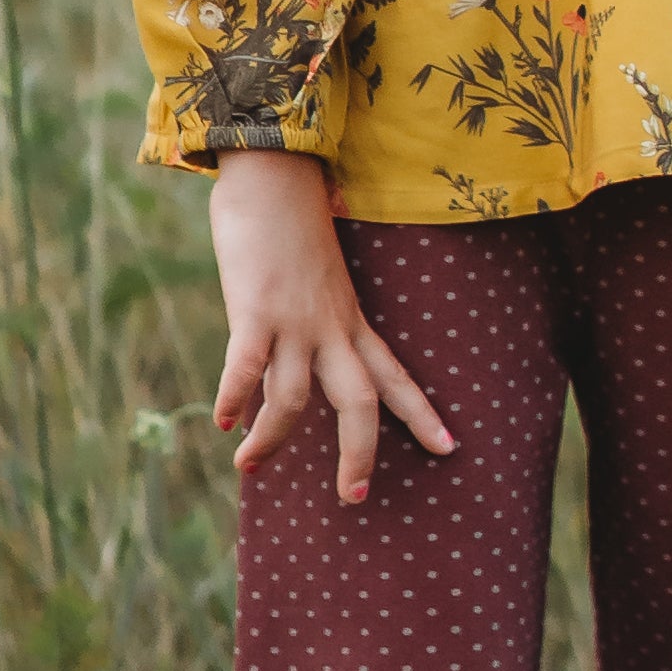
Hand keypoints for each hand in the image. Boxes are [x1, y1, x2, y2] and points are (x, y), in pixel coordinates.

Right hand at [207, 150, 455, 502]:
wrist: (276, 172)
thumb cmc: (289, 223)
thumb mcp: (314, 281)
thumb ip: (304, 324)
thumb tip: (279, 367)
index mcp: (350, 320)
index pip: (395, 376)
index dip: (422, 414)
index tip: (449, 448)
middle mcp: (331, 327)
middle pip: (360, 404)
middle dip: (360, 455)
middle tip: (354, 498)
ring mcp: (295, 320)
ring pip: (295, 400)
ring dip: (273, 440)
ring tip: (249, 466)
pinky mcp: (256, 309)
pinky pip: (247, 367)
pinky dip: (234, 398)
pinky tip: (222, 422)